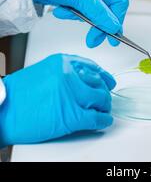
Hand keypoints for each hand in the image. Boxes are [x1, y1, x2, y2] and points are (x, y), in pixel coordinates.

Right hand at [0, 54, 114, 145]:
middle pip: (98, 83)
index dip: (103, 76)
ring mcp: (72, 95)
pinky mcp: (71, 115)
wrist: (3, 109)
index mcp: (63, 62)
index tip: (108, 81)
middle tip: (105, 98)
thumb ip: (64, 73)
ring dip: (105, 106)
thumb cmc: (19, 94)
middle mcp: (70, 75)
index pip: (92, 67)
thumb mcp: (44, 72)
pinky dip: (103, 120)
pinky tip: (104, 120)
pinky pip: (95, 118)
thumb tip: (81, 81)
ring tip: (104, 110)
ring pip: (100, 99)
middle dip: (104, 92)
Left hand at [30, 0, 128, 47]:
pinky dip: (73, 14)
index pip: (120, 1)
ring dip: (80, 16)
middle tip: (93, 39)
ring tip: (66, 11)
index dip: (116, 20)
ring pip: (96, 13)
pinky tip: (62, 9)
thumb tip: (113, 26)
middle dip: (96, 22)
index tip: (111, 36)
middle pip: (109, 10)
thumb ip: (99, 13)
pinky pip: (85, 13)